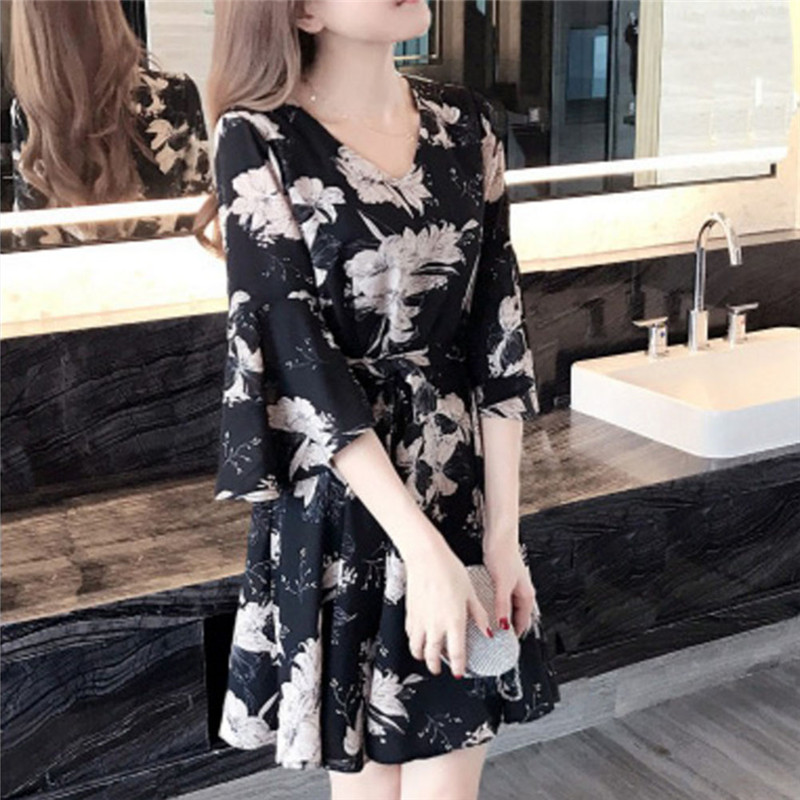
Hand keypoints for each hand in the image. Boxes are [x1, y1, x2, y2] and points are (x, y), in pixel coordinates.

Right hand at [404, 539, 492, 677]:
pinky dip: (414, 640)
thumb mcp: (470, 593)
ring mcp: (420, 620)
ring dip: (422, 656)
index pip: (456, 653)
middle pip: (433, 656)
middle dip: (436, 666)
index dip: (459, 666)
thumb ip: (479, 615)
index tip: (459, 672)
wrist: (426, 558)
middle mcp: (435, 625)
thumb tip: (487, 631)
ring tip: (426, 657)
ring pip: (417, 649)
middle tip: (439, 669)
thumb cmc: (449, 570)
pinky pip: (410, 634)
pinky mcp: (410, 612)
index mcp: (454, 621)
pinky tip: (418, 637)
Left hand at [482, 535, 536, 637]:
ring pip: (509, 608)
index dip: (515, 635)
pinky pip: (501, 599)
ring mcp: (512, 585)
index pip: (524, 622)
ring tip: (490, 626)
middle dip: (508, 628)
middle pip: (517, 616)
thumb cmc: (503, 554)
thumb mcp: (502, 583)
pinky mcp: (503, 579)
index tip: (505, 646)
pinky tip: (486, 608)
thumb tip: (503, 624)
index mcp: (527, 594)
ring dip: (502, 617)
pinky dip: (496, 607)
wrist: (499, 536)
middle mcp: (521, 591)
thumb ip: (503, 605)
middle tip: (496, 639)